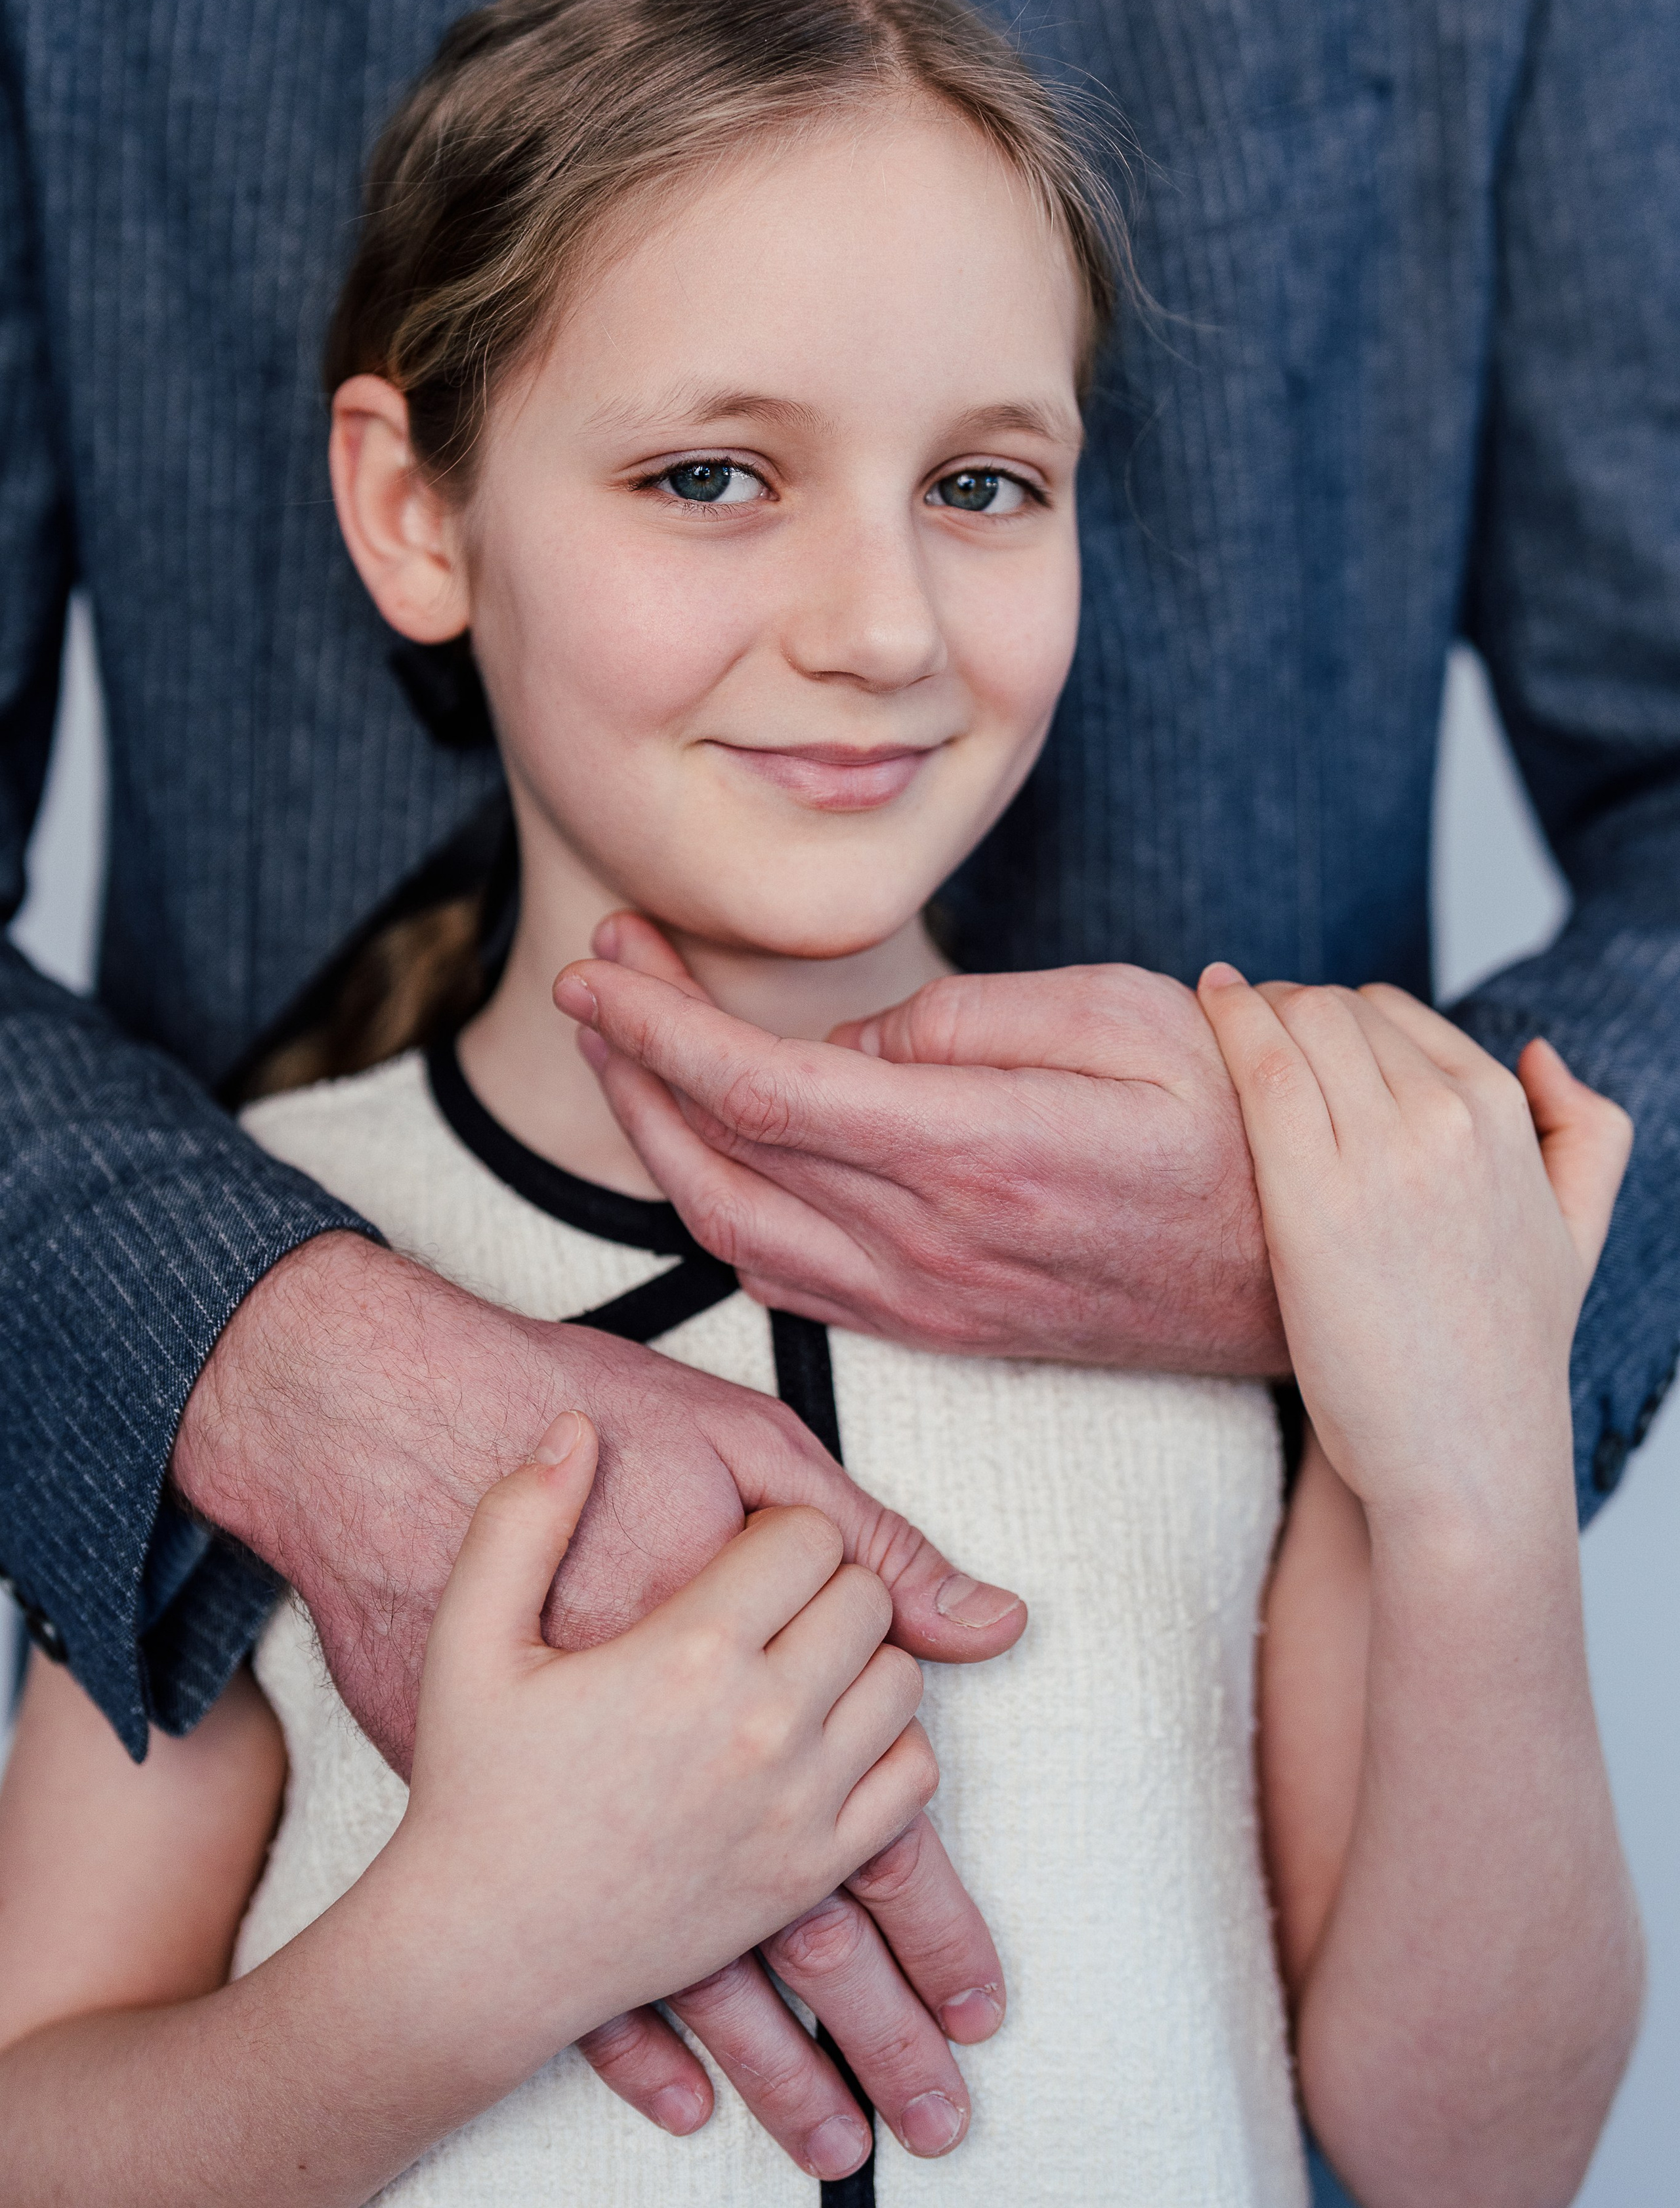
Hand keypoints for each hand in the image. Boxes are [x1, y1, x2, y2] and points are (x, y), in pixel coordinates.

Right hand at [173, 1229, 1013, 2169]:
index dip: (777, 1529)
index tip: (740, 1550)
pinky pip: (911, 1780)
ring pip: (903, 1683)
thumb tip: (575, 1429)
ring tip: (792, 1663)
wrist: (477, 1947)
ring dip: (861, 1659)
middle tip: (767, 1603)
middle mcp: (760, 1728)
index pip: (811, 1537)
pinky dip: (885, 1745)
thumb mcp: (470, 1638)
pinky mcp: (809, 1875)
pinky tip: (818, 1736)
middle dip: (826, 1583)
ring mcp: (794, 1808)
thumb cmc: (473, 1791)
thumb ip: (523, 1518)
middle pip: (867, 1600)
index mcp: (688, 1653)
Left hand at [555, 913, 1285, 1372]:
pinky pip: (787, 1281)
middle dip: (629, 1062)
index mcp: (971, 1151)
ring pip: (733, 1230)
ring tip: (627, 1050)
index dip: (655, 1025)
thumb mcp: (1122, 1018)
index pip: (757, 1089)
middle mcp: (930, 1245)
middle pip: (717, 1159)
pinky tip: (704, 1152)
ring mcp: (929, 1302)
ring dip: (655, 1139)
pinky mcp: (941, 1328)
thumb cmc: (1234, 1122)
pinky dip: (717, 1212)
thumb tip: (848, 1047)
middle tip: (597, 976)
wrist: (1308, 1272)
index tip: (597, 964)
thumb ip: (966, 1023)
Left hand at [1196, 970, 1631, 1523]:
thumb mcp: (1577, 1233)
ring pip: (1303, 1021)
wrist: (1461, 1456)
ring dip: (1254, 1006)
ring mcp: (1381, 1154)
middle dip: (1289, 1005)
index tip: (1296, 1027)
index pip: (1396, 1014)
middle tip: (1247, 1023)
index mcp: (1503, 1116)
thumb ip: (1586, 1134)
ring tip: (1220, 1015)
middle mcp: (1448, 1119)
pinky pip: (1263, 1066)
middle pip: (1341, 1009)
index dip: (1335, 1013)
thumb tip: (1541, 1052)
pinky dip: (1229, 1016)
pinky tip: (1207, 996)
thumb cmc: (1502, 1354)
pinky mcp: (1311, 1196)